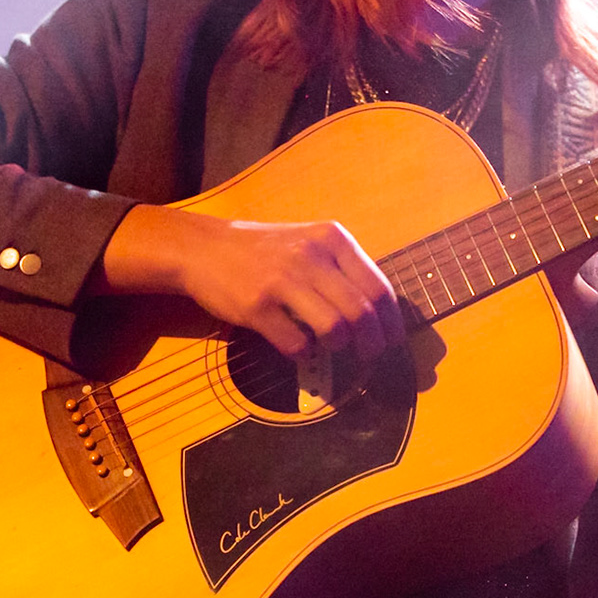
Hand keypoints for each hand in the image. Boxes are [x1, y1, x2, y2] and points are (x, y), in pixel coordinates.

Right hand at [94, 205, 404, 359]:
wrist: (204, 248)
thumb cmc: (264, 249)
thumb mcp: (309, 242)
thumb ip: (342, 269)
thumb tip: (379, 313)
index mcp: (332, 239)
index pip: (378, 287)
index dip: (392, 322)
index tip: (393, 342)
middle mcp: (311, 257)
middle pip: (361, 313)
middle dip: (373, 344)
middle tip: (370, 358)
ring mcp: (282, 281)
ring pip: (333, 329)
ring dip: (339, 349)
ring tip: (333, 350)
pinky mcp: (256, 306)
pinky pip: (295, 343)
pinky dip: (304, 354)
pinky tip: (300, 348)